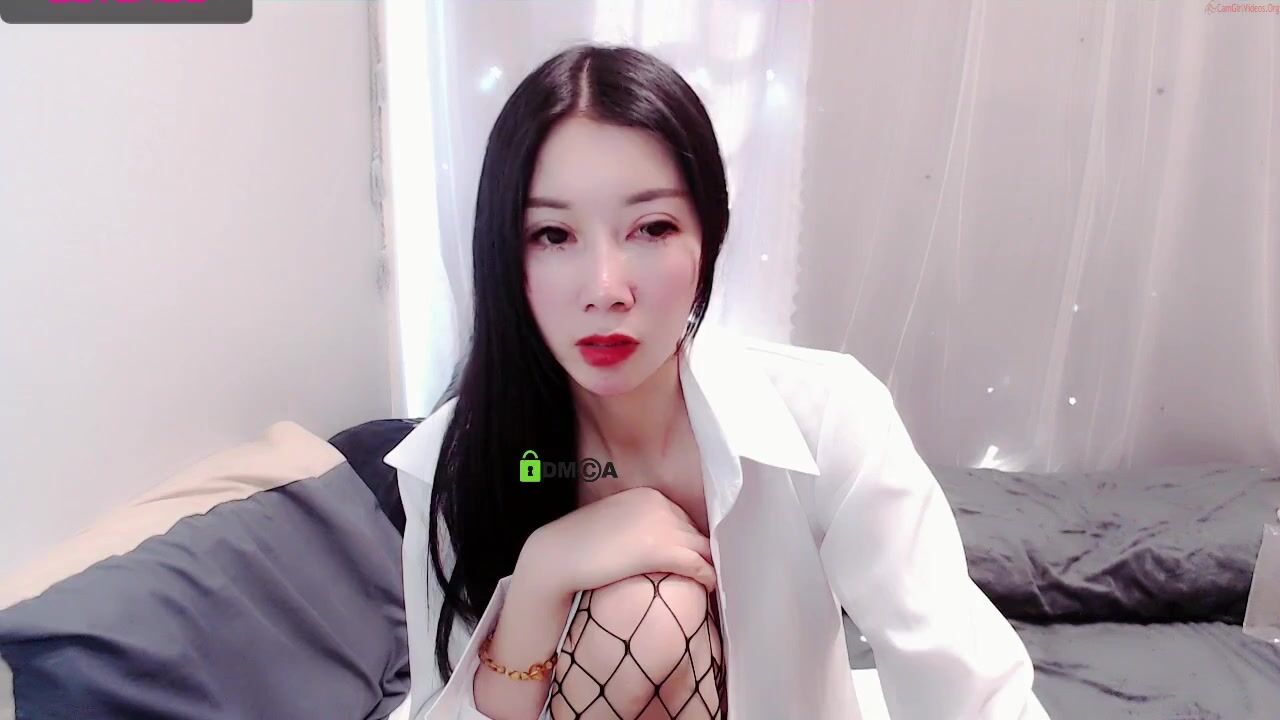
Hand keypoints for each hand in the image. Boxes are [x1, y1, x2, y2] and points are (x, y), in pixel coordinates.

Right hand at [518, 486, 716, 602]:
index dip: (687, 541)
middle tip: (704, 572)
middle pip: (694, 531)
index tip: (691, 557)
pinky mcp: (662, 550)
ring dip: (708, 564)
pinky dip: (707, 575)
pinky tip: (710, 586)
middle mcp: (660, 505)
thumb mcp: (613, 523)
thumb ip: (634, 525)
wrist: (558, 555)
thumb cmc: (578, 545)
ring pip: (701, 547)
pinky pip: (698, 564)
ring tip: (710, 582)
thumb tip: (645, 543)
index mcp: (648, 496)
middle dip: (700, 552)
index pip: (681, 518)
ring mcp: (662, 526)